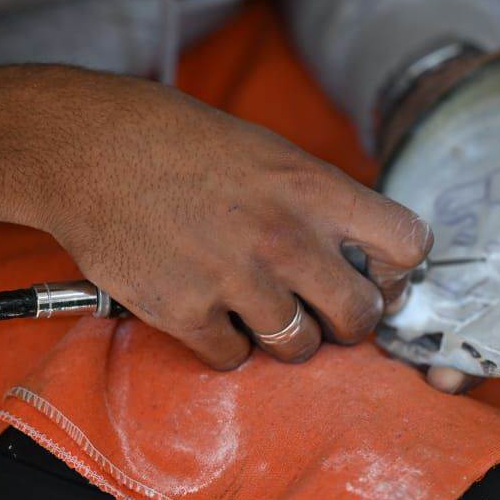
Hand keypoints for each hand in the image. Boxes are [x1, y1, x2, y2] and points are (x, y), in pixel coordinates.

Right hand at [22, 69, 432, 368]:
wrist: (90, 148)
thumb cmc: (183, 142)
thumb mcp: (272, 153)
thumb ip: (319, 202)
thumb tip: (359, 250)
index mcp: (316, 189)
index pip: (408, 242)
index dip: (398, 270)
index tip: (376, 275)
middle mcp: (286, 237)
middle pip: (360, 316)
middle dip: (348, 322)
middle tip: (324, 311)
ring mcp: (236, 279)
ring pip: (299, 347)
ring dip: (286, 337)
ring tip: (260, 308)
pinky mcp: (186, 312)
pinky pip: (233, 357)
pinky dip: (226, 343)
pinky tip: (210, 310)